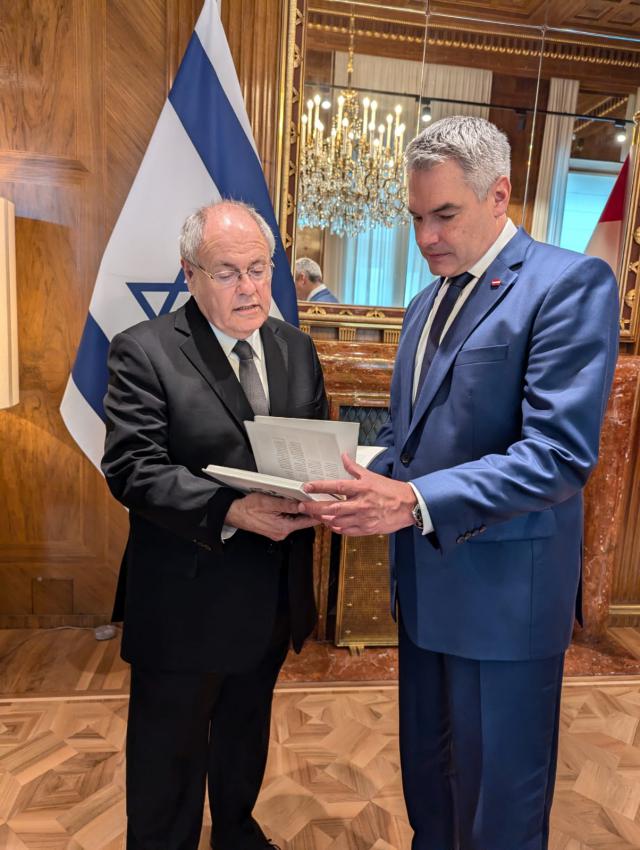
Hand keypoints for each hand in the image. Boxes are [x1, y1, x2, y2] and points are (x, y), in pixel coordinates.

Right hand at [224, 492, 318, 540]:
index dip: (317, 514)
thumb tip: (302, 505)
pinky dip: (290, 514)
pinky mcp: (274, 529)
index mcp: (283, 528)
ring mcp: (278, 532)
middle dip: (307, 510)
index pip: (307, 522)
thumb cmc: (248, 508)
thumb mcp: (270, 502)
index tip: (325, 508)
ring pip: (295, 521)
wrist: (234, 513)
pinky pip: (287, 521)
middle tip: (313, 499)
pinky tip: (288, 505)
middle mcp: (282, 533)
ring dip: (298, 511)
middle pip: (302, 521)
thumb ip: (288, 504)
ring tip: (298, 500)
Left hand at [298, 453, 415, 535]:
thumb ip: (354, 468)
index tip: (307, 486)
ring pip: (337, 521)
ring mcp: (363, 518)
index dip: (320, 486)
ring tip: (315, 515)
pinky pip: (347, 531)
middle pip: (332, 507)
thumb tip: (344, 457)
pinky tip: (331, 524)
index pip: (336, 486)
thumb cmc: (391, 491)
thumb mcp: (372, 476)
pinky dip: (336, 528)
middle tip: (303, 506)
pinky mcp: (367, 529)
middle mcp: (361, 504)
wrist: (408, 506)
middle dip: (315, 507)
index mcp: (362, 488)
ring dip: (324, 518)